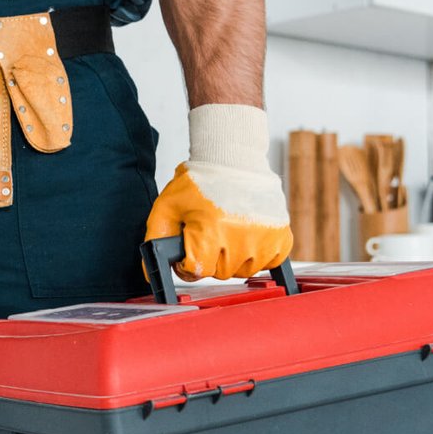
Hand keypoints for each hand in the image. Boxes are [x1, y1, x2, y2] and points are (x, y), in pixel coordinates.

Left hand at [145, 104, 292, 280]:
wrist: (233, 159)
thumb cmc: (199, 182)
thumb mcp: (167, 207)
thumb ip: (156, 240)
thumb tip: (150, 274)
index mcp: (211, 230)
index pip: (197, 271)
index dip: (188, 261)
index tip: (190, 246)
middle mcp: (240, 238)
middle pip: (219, 272)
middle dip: (210, 258)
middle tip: (210, 232)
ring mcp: (264, 238)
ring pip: (243, 271)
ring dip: (233, 258)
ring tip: (228, 230)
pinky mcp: (282, 237)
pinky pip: (268, 264)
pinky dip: (257, 255)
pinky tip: (247, 235)